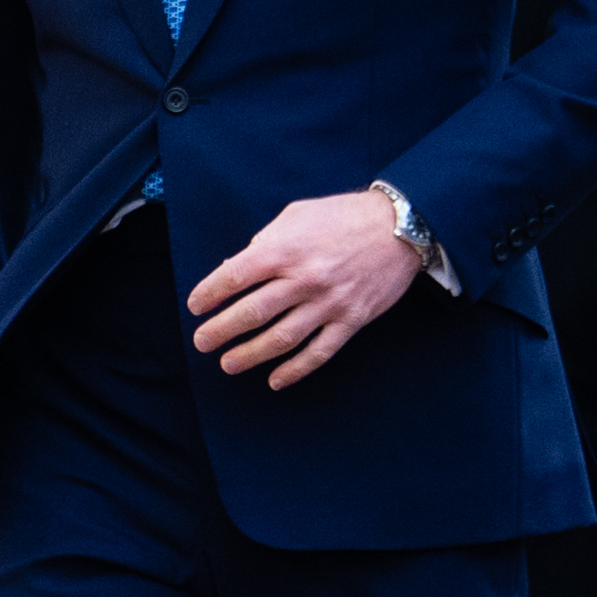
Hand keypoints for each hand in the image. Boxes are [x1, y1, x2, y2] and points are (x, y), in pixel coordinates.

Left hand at [187, 189, 422, 389]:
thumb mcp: (296, 215)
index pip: (234, 277)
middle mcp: (305, 279)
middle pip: (252, 312)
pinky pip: (320, 352)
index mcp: (285, 249)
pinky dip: (296, 370)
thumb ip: (264, 242)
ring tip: (228, 364)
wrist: (401, 227)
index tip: (195, 306)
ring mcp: (330, 303)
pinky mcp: (352, 320)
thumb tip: (233, 268)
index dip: (209, 294)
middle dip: (221, 331)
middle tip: (202, 342)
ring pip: (282, 338)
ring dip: (250, 355)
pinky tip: (275, 380)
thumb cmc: (342, 216)